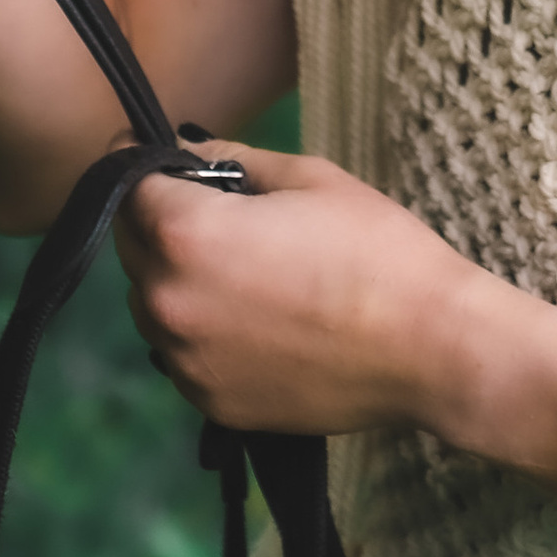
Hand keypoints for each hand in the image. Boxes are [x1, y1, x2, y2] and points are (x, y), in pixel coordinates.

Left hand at [117, 146, 503, 440]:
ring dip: (173, 279)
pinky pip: (181, 355)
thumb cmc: (374, 249)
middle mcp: (169, 302)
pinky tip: (252, 318)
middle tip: (212, 209)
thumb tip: (186, 151)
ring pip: (151, 305)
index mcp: (186, 235)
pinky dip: (198, 332)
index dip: (143, 164)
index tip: (161, 158)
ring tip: (238, 269)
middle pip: (131, 247)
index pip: (128, 187)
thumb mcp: (307, 178)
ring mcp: (187, 362)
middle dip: (158, 221)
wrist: (428, 348)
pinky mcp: (211, 405)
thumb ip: (231, 160)